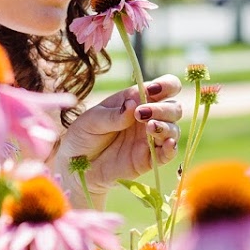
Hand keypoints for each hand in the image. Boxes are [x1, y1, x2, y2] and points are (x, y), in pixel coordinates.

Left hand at [55, 75, 182, 197]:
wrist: (75, 164)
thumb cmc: (83, 135)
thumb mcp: (92, 120)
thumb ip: (114, 115)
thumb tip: (133, 105)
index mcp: (137, 100)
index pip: (165, 87)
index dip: (166, 85)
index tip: (153, 90)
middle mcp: (149, 117)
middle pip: (174, 108)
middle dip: (163, 109)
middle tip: (141, 114)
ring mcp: (150, 139)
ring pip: (174, 129)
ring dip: (166, 126)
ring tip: (149, 127)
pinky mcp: (149, 160)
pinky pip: (167, 154)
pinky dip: (171, 148)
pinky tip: (168, 143)